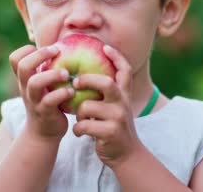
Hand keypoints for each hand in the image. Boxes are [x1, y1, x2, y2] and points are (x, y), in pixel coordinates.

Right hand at [9, 44, 74, 140]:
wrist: (44, 134)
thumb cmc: (49, 103)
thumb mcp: (43, 86)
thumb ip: (48, 69)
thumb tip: (68, 45)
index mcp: (25, 79)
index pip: (14, 59)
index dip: (26, 50)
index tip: (46, 50)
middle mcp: (26, 88)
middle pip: (23, 66)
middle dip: (40, 55)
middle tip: (57, 51)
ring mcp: (34, 101)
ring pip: (34, 83)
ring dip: (52, 75)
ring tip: (66, 73)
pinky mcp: (45, 113)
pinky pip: (50, 101)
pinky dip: (62, 93)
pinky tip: (72, 91)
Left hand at [71, 45, 141, 166]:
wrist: (126, 155)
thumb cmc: (113, 128)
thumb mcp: (116, 108)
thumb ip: (106, 94)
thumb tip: (84, 75)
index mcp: (124, 95)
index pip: (125, 70)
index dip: (116, 56)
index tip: (104, 47)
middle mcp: (123, 103)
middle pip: (106, 83)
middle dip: (87, 80)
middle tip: (76, 82)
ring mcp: (118, 118)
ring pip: (88, 106)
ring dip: (78, 113)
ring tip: (80, 119)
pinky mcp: (110, 133)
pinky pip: (84, 125)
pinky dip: (77, 129)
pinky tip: (79, 133)